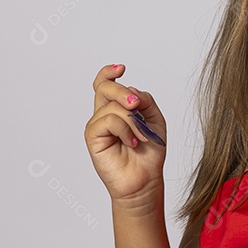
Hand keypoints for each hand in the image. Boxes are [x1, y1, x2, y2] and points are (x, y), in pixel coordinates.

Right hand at [84, 63, 166, 204]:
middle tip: (136, 105)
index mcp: (117, 108)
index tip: (121, 68)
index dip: (109, 72)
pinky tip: (132, 142)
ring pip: (111, 106)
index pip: (105, 84)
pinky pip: (108, 121)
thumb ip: (145, 101)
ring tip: (141, 138)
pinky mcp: (93, 138)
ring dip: (133, 121)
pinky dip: (125, 130)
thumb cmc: (149, 153)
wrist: (146, 179)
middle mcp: (104, 114)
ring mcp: (97, 126)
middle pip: (104, 87)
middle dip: (122, 92)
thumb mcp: (155, 120)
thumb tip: (129, 89)